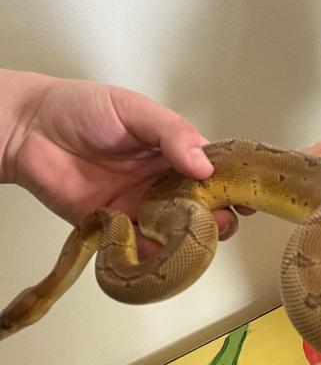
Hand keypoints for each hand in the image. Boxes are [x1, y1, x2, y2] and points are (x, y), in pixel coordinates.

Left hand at [1, 72, 237, 238]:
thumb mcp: (135, 109)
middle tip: (219, 221)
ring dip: (189, 241)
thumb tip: (204, 165)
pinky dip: (153, 256)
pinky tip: (160, 252)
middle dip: (218, 219)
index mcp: (175, 151)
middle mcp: (163, 182)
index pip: (216, 172)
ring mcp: (140, 207)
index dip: (235, 187)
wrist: (27, 129)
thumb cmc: (80, 108)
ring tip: (192, 240)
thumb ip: (172, 133)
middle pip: (204, 209)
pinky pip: (140, 249)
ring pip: (176, 234)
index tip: (249, 199)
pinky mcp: (113, 228)